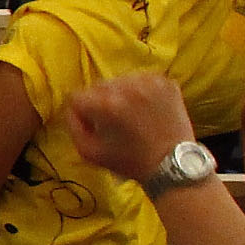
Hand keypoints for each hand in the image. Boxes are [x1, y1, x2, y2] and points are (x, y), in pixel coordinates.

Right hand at [61, 69, 199, 183]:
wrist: (172, 164)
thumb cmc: (129, 161)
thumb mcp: (89, 153)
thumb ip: (73, 126)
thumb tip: (73, 108)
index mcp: (105, 104)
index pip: (77, 96)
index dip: (83, 113)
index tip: (95, 126)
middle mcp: (126, 87)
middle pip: (99, 86)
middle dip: (102, 102)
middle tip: (115, 121)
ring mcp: (148, 82)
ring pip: (120, 81)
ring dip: (122, 95)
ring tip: (133, 115)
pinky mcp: (165, 82)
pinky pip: (142, 80)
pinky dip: (141, 92)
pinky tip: (147, 109)